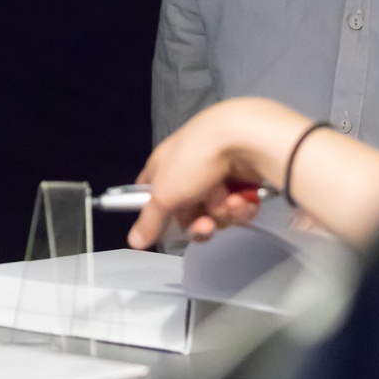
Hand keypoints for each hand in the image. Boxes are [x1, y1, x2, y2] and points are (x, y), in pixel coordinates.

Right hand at [127, 98, 310, 250]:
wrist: (243, 139)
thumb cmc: (199, 152)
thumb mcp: (164, 194)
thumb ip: (149, 220)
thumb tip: (134, 239)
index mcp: (165, 169)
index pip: (153, 199)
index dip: (158, 218)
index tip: (164, 230)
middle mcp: (189, 173)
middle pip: (189, 217)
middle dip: (200, 224)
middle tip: (206, 222)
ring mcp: (215, 178)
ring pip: (216, 216)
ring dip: (223, 213)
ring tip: (228, 199)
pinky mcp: (240, 183)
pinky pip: (237, 210)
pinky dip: (241, 207)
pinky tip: (241, 197)